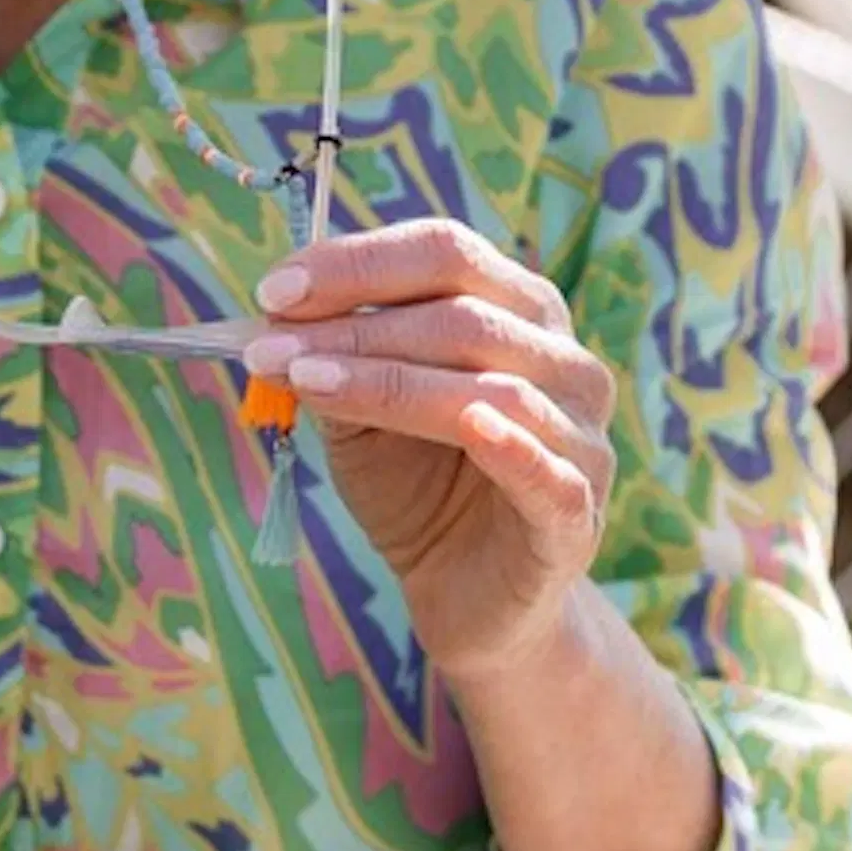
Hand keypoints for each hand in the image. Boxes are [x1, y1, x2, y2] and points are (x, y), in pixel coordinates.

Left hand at [247, 222, 612, 684]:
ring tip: (306, 381)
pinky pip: (547, 472)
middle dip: (357, 325)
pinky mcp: (577, 514)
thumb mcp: (362, 413)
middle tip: (270, 344)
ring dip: (390, 380)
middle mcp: (565, 361)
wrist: (469, 598)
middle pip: (466, 315)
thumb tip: (275, 316)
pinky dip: (510, 446)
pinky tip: (469, 428)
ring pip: (495, 390)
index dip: (359, 263)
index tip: (273, 288)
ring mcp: (582, 437)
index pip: (447, 253)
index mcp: (519, 312)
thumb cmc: (419, 486)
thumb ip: (335, 362)